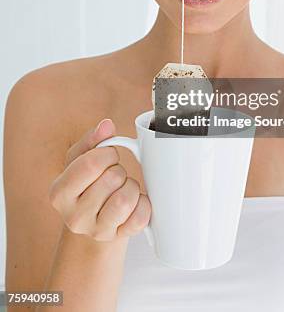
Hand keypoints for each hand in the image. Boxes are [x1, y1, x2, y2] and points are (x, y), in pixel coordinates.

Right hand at [49, 118, 150, 241]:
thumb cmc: (87, 184)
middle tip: (114, 175)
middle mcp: (74, 216)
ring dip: (132, 187)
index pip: (90, 164)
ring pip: (126, 200)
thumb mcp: (81, 159)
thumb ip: (92, 140)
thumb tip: (106, 125)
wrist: (93, 222)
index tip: (109, 155)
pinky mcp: (117, 239)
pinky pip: (140, 218)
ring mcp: (95, 231)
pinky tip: (134, 203)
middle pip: (112, 179)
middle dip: (119, 170)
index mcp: (59, 192)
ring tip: (123, 188)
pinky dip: (143, 205)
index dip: (107, 153)